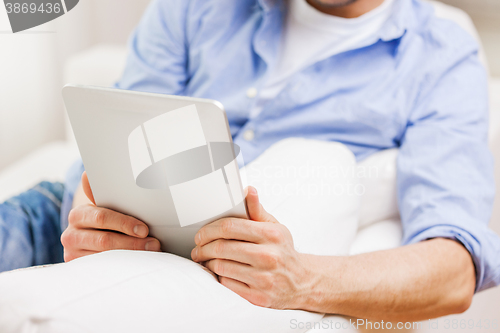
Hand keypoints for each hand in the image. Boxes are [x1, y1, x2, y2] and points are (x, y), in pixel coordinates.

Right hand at [61, 171, 160, 261]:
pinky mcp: (79, 269)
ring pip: (106, 257)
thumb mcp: (106, 207)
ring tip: (152, 252)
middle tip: (154, 243)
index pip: (101, 217)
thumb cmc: (106, 220)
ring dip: (132, 255)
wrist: (90, 241)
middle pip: (105, 240)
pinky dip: (124, 266)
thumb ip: (101, 193)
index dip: (124, 223)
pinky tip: (138, 263)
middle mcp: (70, 235)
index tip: (144, 229)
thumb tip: (87, 173)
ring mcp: (73, 254)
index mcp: (78, 215)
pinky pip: (103, 270)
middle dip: (133, 242)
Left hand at [191, 187, 310, 308]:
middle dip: (203, 247)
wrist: (302, 282)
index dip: (209, 229)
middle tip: (197, 248)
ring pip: (221, 267)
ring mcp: (264, 279)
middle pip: (222, 247)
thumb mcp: (275, 228)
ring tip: (204, 259)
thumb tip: (247, 190)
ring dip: (207, 262)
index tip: (201, 234)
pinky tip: (218, 272)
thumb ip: (257, 210)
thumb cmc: (283, 251)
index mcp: (272, 235)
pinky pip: (227, 284)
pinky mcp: (258, 297)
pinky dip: (218, 277)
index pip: (230, 227)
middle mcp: (269, 257)